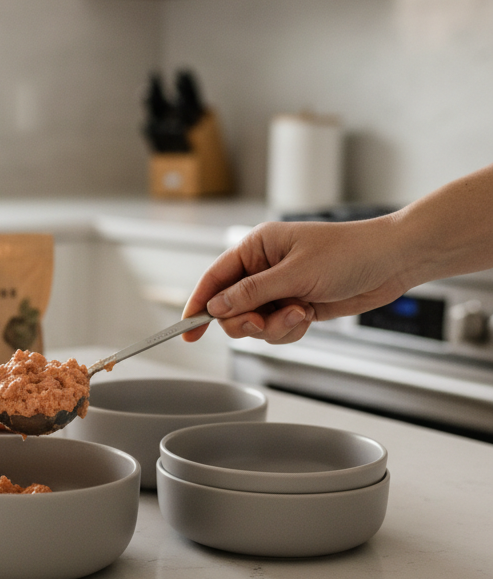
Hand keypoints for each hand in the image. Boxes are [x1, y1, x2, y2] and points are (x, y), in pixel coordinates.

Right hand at [181, 216, 409, 343]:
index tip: (187, 330)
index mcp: (256, 248)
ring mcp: (279, 288)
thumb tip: (216, 307)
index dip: (198, 304)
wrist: (392, 262)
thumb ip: (252, 293)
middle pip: (230, 308)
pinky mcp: (295, 305)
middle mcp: (263, 268)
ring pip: (254, 324)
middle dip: (248, 321)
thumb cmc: (349, 253)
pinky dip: (289, 330)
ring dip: (275, 327)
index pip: (214, 279)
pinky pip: (276, 330)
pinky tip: (309, 317)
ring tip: (301, 314)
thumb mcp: (295, 273)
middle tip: (265, 323)